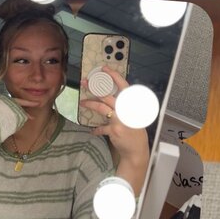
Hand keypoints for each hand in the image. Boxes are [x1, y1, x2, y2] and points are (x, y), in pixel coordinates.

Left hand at [79, 66, 149, 194]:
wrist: (137, 149)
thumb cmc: (135, 131)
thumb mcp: (134, 115)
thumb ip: (125, 106)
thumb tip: (113, 98)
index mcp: (132, 103)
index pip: (123, 86)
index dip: (113, 76)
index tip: (104, 69)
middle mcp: (126, 109)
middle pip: (107, 95)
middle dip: (94, 87)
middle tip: (85, 82)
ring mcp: (119, 119)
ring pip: (102, 107)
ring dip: (90, 104)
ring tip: (82, 103)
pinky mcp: (113, 130)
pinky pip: (101, 128)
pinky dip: (96, 129)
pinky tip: (92, 130)